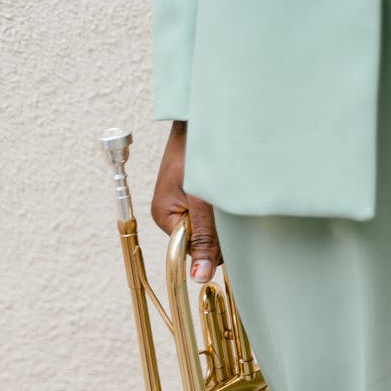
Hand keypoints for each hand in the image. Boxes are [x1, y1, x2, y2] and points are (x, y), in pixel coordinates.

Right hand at [151, 120, 221, 282]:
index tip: (221, 223)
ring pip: (209, 226)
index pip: (190, 250)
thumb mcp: (204, 201)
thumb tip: (199, 277)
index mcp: (165, 216)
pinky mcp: (196, 192)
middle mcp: (171, 212)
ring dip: (223, 215)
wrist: (201, 113)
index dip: (210, 244)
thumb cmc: (197, 149)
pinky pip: (212, 211)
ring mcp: (184, 202)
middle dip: (217, 229)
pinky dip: (223, 204)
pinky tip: (226, 188)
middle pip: (200, 240)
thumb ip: (204, 239)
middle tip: (224, 202)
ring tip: (224, 190)